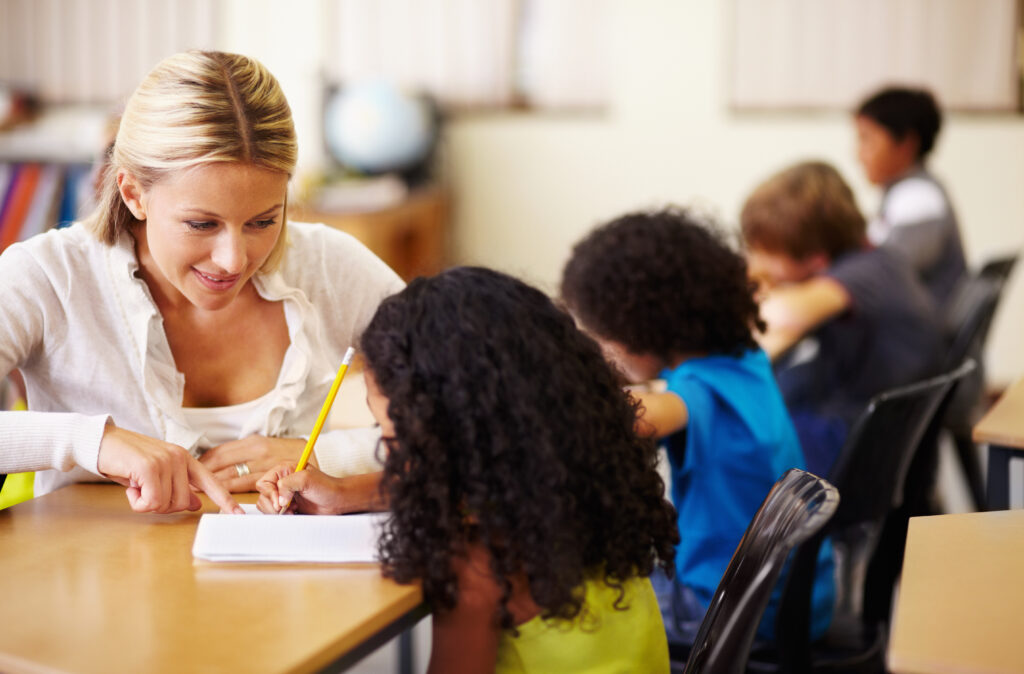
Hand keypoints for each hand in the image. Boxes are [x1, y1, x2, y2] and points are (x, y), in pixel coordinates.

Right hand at [97, 424, 242, 513]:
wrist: (99, 442)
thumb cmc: (126, 461)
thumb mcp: (156, 474)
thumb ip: (177, 487)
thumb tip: (195, 504)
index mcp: (185, 459)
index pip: (211, 482)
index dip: (225, 500)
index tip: (238, 514)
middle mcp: (180, 458)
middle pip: (182, 503)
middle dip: (160, 505)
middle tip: (143, 490)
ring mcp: (166, 461)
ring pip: (165, 504)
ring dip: (145, 502)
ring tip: (135, 484)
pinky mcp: (150, 467)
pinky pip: (151, 502)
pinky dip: (137, 501)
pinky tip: (130, 486)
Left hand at [198, 435, 307, 491]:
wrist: (318, 456)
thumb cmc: (292, 453)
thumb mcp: (268, 446)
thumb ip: (247, 454)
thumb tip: (222, 463)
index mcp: (253, 441)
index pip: (220, 451)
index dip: (204, 462)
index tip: (192, 471)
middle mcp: (257, 451)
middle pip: (222, 463)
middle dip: (203, 474)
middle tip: (187, 483)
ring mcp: (264, 464)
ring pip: (231, 475)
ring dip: (213, 484)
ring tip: (198, 491)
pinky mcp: (271, 477)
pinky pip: (245, 485)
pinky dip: (230, 490)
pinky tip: (221, 495)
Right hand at [255, 463, 383, 514]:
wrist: (337, 500)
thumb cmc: (326, 486)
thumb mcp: (306, 479)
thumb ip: (288, 484)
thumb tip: (279, 499)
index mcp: (283, 471)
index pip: (264, 483)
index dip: (270, 494)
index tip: (282, 502)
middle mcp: (281, 482)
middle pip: (263, 496)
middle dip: (273, 505)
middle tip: (287, 507)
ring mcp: (283, 495)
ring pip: (266, 506)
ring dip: (278, 511)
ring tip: (293, 509)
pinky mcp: (287, 507)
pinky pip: (274, 513)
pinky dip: (282, 516)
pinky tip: (294, 513)